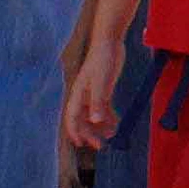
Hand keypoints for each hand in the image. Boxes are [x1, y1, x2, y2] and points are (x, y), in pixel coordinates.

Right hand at [60, 29, 118, 154]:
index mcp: (78, 94)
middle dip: (89, 134)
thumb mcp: (102, 82)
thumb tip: (95, 121)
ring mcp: (93, 93)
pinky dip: (108, 117)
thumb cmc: (103, 59)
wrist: (110, 41)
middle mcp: (83, 95)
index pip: (72, 118)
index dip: (75, 132)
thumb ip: (98, 101)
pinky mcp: (103, 89)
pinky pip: (103, 108)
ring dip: (100, 128)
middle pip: (83, 120)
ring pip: (93, 116)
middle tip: (100, 146)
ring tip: (110, 137)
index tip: (81, 144)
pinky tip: (116, 125)